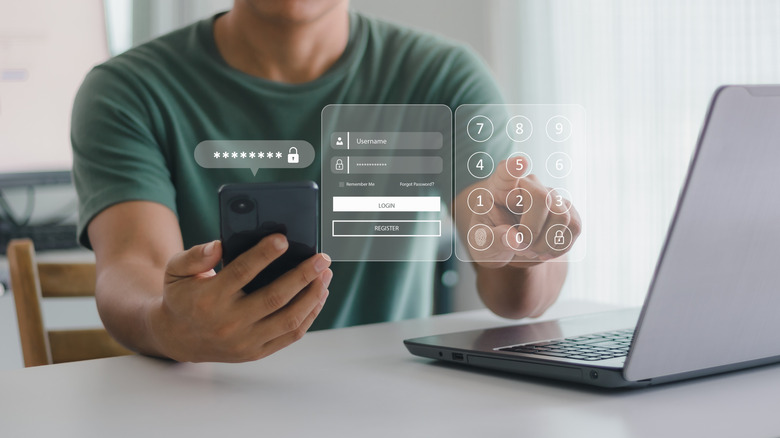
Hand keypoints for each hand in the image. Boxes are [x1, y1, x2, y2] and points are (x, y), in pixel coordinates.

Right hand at [149, 234, 330, 362]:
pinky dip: (310, 315)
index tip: (283, 239)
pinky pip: (291, 335)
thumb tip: (220, 246)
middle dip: (303, 275)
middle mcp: (229, 322)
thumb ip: (195, 256)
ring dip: (313, 295)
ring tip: (325, 275)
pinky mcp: (257, 352)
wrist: (178, 338)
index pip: (241, 272)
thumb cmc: (183, 297)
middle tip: (322, 258)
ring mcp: (245, 341)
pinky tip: (319, 295)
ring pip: (289, 319)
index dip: (264, 254)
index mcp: (209, 298)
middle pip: (274, 297)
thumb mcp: (177, 272)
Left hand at [464, 158, 581, 267]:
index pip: (506, 173)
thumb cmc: (491, 237)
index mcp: (500, 187)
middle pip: (542, 199)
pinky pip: (574, 227)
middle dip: (532, 231)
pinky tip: (544, 251)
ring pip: (562, 216)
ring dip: (546, 243)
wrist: (509, 244)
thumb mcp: (482, 242)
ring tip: (530, 249)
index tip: (518, 163)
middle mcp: (528, 185)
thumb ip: (493, 239)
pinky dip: (559, 247)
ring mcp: (551, 195)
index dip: (513, 168)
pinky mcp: (567, 209)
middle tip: (519, 247)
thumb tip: (514, 239)